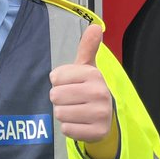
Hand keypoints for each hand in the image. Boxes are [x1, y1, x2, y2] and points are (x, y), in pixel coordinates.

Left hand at [49, 24, 113, 143]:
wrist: (104, 118)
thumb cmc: (89, 89)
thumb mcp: (86, 68)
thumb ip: (87, 47)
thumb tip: (95, 26)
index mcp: (94, 74)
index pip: (55, 77)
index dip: (58, 82)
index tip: (71, 84)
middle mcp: (100, 92)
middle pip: (55, 96)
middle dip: (60, 99)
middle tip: (73, 100)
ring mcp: (101, 114)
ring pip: (59, 113)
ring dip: (64, 113)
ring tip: (77, 111)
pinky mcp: (98, 132)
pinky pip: (67, 129)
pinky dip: (70, 128)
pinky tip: (80, 123)